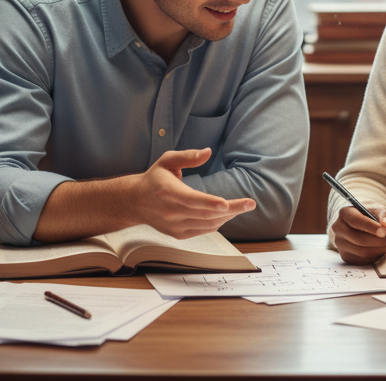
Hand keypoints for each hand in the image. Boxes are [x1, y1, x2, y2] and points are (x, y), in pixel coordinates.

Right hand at [127, 148, 255, 238]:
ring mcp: (174, 225)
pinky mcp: (178, 234)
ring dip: (227, 216)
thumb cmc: (154, 178)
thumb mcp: (167, 160)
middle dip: (231, 209)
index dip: (209, 203)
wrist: (135, 202)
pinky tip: (226, 214)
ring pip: (207, 225)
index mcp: (167, 191)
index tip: (226, 203)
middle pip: (205, 214)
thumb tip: (207, 152)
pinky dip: (217, 223)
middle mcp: (170, 211)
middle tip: (250, 203)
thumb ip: (187, 156)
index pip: (191, 200)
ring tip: (242, 207)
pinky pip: (203, 231)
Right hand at [330, 204, 385, 264]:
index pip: (355, 220)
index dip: (370, 227)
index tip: (384, 232)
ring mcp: (340, 244)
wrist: (366, 229)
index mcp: (345, 213)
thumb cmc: (374, 218)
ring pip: (361, 251)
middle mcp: (338, 228)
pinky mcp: (345, 256)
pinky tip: (379, 250)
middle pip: (358, 238)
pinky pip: (362, 260)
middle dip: (377, 241)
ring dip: (378, 250)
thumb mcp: (382, 212)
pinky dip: (374, 257)